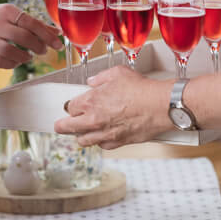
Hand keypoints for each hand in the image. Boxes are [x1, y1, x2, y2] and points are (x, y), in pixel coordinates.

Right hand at [0, 4, 61, 68]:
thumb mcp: (8, 15)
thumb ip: (32, 23)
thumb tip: (56, 31)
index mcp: (5, 11)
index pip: (32, 23)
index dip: (48, 35)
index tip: (58, 44)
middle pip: (25, 38)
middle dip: (39, 47)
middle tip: (43, 50)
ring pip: (13, 52)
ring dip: (26, 57)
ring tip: (28, 56)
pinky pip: (2, 62)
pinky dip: (13, 63)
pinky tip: (15, 60)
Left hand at [54, 65, 168, 148]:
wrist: (160, 106)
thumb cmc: (142, 90)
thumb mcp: (118, 73)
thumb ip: (101, 78)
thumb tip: (93, 81)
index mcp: (91, 101)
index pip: (70, 107)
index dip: (71, 106)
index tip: (72, 106)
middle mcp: (94, 120)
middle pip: (68, 128)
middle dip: (62, 126)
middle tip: (60, 126)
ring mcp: (104, 133)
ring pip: (83, 141)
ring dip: (81, 136)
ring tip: (81, 133)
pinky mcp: (117, 142)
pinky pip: (102, 146)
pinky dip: (100, 142)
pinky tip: (102, 136)